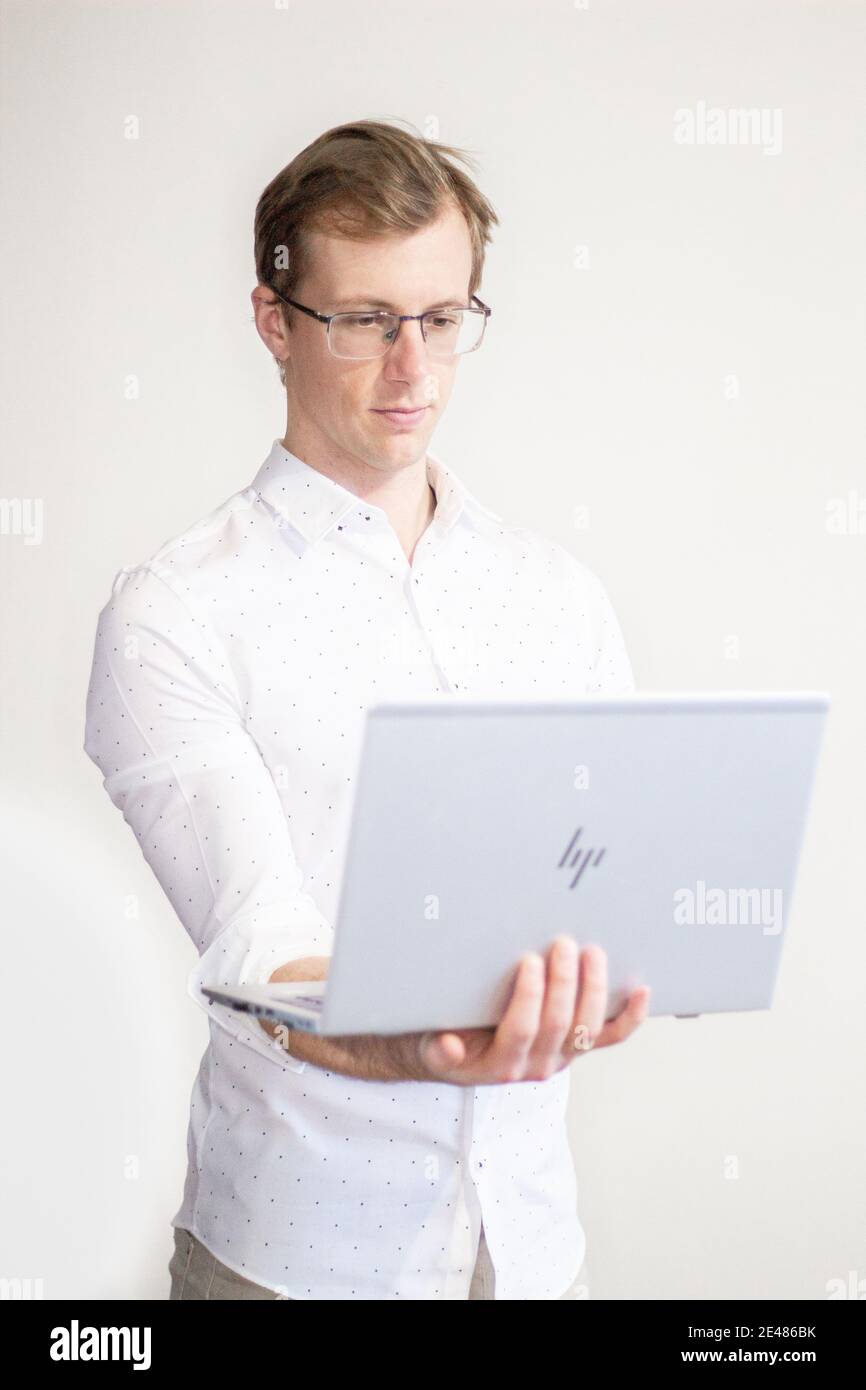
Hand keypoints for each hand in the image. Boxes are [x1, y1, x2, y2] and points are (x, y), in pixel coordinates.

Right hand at [417, 938, 649, 1085]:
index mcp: (502, 1063)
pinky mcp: (579, 1047)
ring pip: (588, 1027)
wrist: (460, 1056)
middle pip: (560, 1024)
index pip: (522, 1029)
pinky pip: (610, 1036)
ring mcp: (563, 1056)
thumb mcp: (432, 1045)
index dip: (529, 997)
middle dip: (564, 982)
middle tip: (563, 943)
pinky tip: (640, 990)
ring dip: (594, 989)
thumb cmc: (447, 1038)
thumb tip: (447, 1047)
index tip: (529, 961)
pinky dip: (630, 1016)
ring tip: (592, 952)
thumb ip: (439, 1049)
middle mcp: (537, 1064)